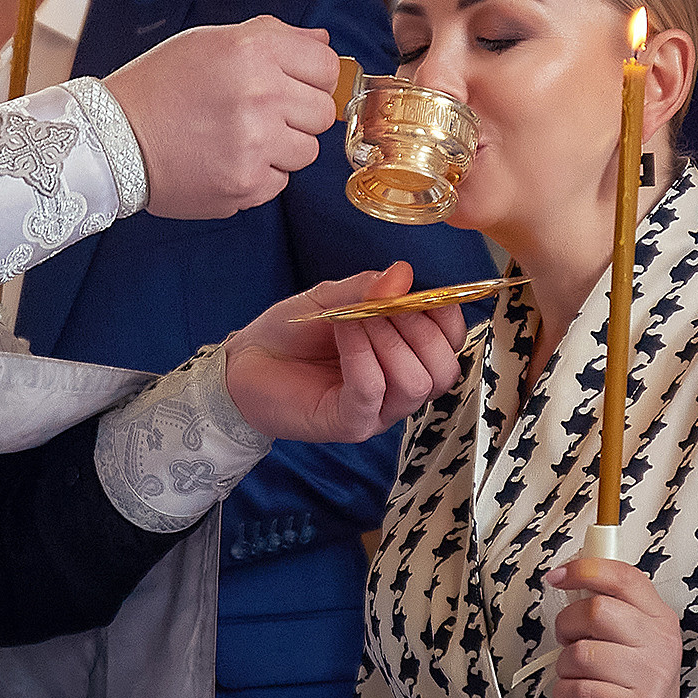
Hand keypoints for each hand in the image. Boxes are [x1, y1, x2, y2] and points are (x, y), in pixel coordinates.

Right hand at [105, 15, 339, 217]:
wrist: (112, 138)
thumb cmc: (162, 85)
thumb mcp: (211, 41)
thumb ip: (273, 37)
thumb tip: (325, 44)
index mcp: (252, 52)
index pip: (326, 68)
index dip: (313, 78)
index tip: (294, 86)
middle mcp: (260, 96)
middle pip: (322, 113)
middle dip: (298, 114)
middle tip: (261, 115)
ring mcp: (255, 145)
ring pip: (307, 151)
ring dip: (282, 147)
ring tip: (240, 138)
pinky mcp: (246, 184)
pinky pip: (280, 181)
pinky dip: (259, 174)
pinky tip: (225, 160)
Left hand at [223, 261, 466, 443]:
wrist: (245, 363)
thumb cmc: (293, 333)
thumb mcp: (333, 298)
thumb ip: (368, 287)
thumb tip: (404, 272)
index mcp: (406, 355)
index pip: (452, 344)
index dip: (445, 316)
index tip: (417, 292)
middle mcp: (399, 388)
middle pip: (444, 370)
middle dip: (419, 329)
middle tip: (382, 306)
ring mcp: (378, 411)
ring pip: (416, 384)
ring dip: (388, 341)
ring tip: (355, 319)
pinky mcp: (350, 424)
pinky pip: (373, 392)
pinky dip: (362, 355)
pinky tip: (343, 331)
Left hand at [546, 556, 692, 697]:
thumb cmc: (638, 690)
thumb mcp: (636, 643)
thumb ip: (612, 613)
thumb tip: (567, 582)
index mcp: (660, 618)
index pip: (623, 577)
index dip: (583, 570)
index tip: (556, 577)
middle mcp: (661, 642)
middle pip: (595, 611)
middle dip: (566, 626)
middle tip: (567, 643)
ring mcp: (652, 677)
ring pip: (582, 654)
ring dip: (564, 668)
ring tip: (575, 678)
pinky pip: (580, 690)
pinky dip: (566, 695)